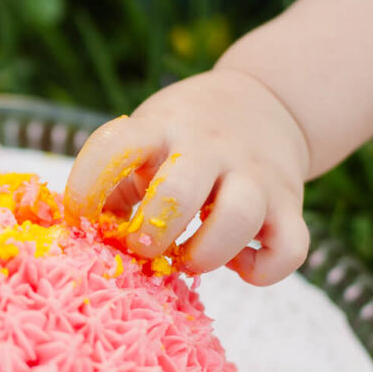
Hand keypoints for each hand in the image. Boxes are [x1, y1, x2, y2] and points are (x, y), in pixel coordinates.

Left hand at [65, 68, 312, 284]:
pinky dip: (261, 270)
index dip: (88, 186)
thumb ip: (114, 186)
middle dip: (154, 231)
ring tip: (189, 257)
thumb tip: (86, 242)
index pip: (117, 146)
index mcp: (162, 128)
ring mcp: (255, 175)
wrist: (265, 101)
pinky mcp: (290, 205)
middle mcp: (210, 147)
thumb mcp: (145, 140)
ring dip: (206, 253)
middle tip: (144, 246)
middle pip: (179, 190)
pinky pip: (288, 250)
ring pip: (239, 217)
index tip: (81, 214)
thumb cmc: (181, 139)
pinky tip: (238, 261)